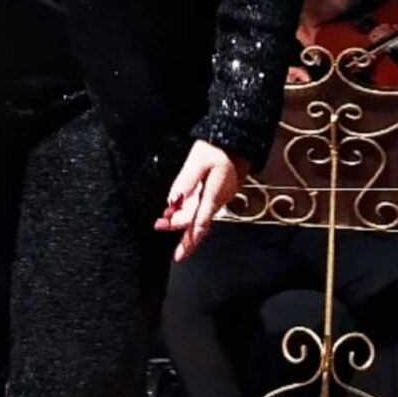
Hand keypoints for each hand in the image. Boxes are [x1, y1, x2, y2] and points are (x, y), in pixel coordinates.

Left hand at [156, 141, 247, 261]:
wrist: (239, 138)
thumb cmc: (218, 148)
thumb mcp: (198, 161)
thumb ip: (185, 182)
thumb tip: (171, 201)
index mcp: (213, 196)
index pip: (199, 226)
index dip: (188, 243)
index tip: (178, 257)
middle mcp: (216, 200)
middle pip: (195, 221)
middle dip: (177, 226)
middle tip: (158, 225)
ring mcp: (217, 195)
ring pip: (196, 213)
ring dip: (180, 218)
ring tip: (163, 218)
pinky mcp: (216, 189)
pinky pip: (200, 205)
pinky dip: (187, 209)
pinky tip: (177, 207)